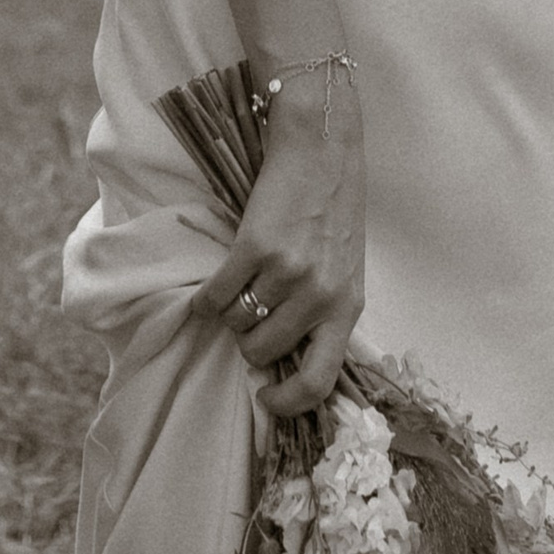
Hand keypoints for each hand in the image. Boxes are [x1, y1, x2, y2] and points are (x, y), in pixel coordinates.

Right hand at [193, 74, 366, 415]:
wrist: (321, 151)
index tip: (269, 398)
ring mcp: (287, 272)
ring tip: (235, 297)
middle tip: (249, 322)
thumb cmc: (335, 212)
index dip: (289, 402)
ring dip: (230, 318)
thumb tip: (288, 357)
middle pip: (265, 352)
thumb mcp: (346, 271)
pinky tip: (206, 296)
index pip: (320, 380)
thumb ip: (324, 312)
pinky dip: (206, 301)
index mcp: (347, 307)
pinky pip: (218, 295)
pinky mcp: (255, 247)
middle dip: (249, 345)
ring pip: (239, 324)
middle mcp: (319, 295)